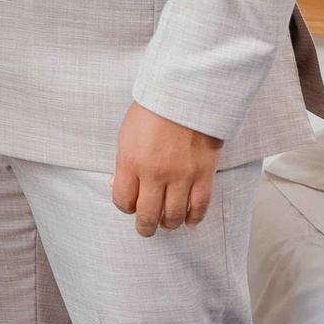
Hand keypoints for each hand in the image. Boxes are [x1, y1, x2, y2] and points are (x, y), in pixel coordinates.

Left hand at [111, 101, 225, 235]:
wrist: (186, 94)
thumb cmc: (153, 110)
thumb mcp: (126, 134)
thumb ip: (123, 163)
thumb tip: (119, 186)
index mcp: (131, 161)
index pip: (123, 201)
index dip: (125, 207)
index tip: (130, 205)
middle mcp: (155, 173)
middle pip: (148, 215)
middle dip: (145, 227)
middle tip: (146, 229)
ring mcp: (181, 175)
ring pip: (174, 216)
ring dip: (169, 224)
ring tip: (167, 223)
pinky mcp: (204, 174)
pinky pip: (199, 206)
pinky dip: (194, 218)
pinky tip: (189, 221)